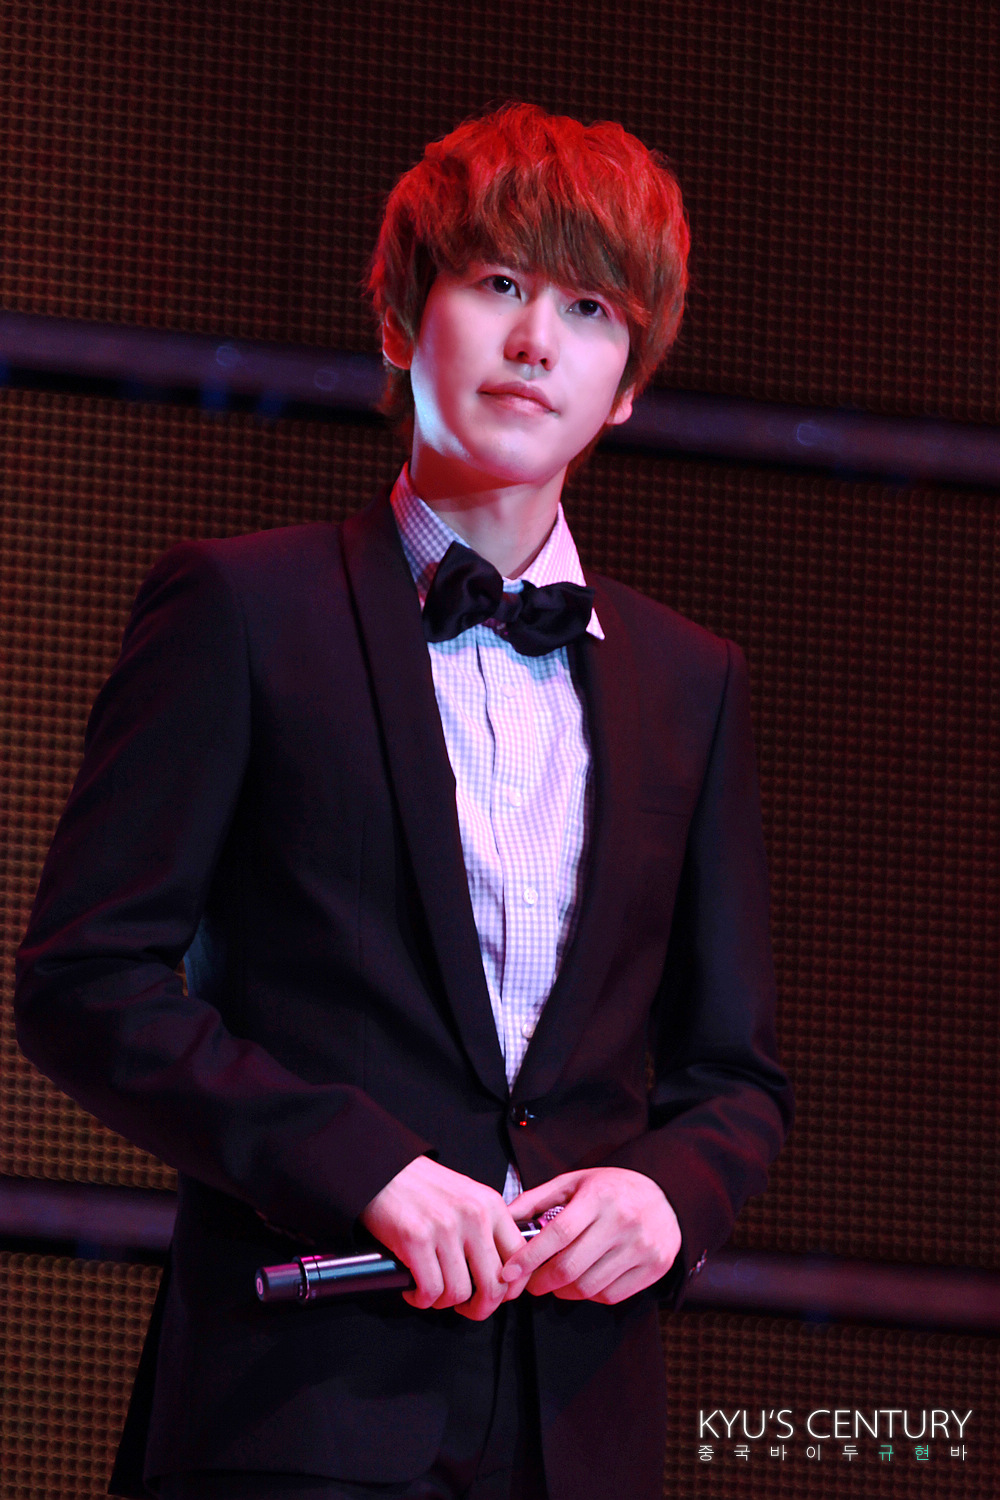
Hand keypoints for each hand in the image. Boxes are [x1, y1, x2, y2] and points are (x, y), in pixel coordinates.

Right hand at [360, 1156, 524, 1319]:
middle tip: (467, 1307)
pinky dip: (421, 1299)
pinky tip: (414, 1290)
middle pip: (494, 1285)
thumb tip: (501, 1272)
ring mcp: (445, 1227)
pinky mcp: (416, 1239)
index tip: (497, 1295)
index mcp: (491, 1204)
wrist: (383, 1168)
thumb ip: (487, 1228)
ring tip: (433, 1292)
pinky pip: (430, 1290)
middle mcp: (474, 1215)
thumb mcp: (468, 1197)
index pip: (520, 1257)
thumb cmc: (423, 1187)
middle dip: (481, 1308)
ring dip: (444, 1302)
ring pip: (459, 1293)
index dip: (511, 1287)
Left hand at [501, 1167, 680, 1304]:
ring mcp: (641, 1246)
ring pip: (589, 1286)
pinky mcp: (655, 1266)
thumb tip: (504, 1217)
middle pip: (571, 1267)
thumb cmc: (611, 1189)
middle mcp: (622, 1222)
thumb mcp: (574, 1182)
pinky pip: (611, 1295)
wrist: (666, 1194)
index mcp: (598, 1197)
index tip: (509, 1272)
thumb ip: (537, 1199)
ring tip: (558, 1281)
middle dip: (542, 1282)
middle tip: (532, 1283)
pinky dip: (591, 1294)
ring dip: (564, 1291)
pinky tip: (585, 1281)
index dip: (530, 1258)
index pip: (558, 1234)